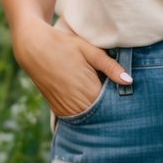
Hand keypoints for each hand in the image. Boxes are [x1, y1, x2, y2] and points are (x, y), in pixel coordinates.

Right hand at [11, 17, 131, 117]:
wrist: (33, 48)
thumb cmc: (63, 45)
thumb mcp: (89, 51)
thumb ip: (110, 67)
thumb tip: (129, 81)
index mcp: (88, 91)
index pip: (113, 105)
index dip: (121, 100)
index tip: (128, 93)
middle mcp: (77, 105)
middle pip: (103, 114)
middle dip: (111, 107)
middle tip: (118, 94)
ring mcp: (66, 110)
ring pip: (90, 118)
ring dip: (97, 110)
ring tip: (101, 94)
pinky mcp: (58, 110)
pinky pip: (77, 117)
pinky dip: (85, 111)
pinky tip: (88, 98)